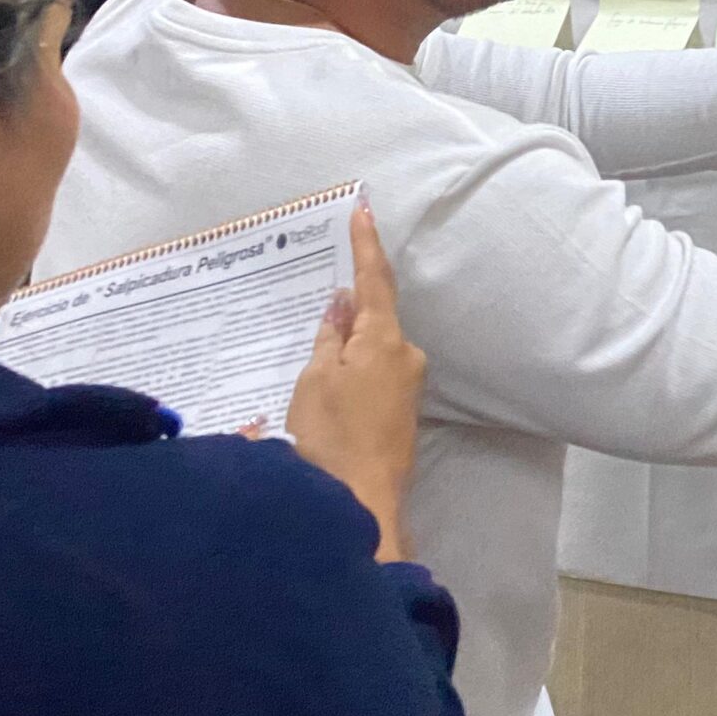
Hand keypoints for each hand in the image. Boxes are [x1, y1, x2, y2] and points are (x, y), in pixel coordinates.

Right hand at [284, 205, 426, 562]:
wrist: (362, 504)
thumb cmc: (330, 438)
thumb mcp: (314, 381)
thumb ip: (329, 339)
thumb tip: (341, 305)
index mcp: (384, 340)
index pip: (374, 281)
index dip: (366, 245)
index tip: (362, 211)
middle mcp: (406, 356)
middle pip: (373, 319)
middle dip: (345, 312)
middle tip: (312, 307)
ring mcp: (408, 386)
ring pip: (372, 351)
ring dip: (345, 350)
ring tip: (308, 366)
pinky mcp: (402, 413)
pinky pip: (373, 376)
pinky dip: (351, 372)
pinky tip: (325, 392)